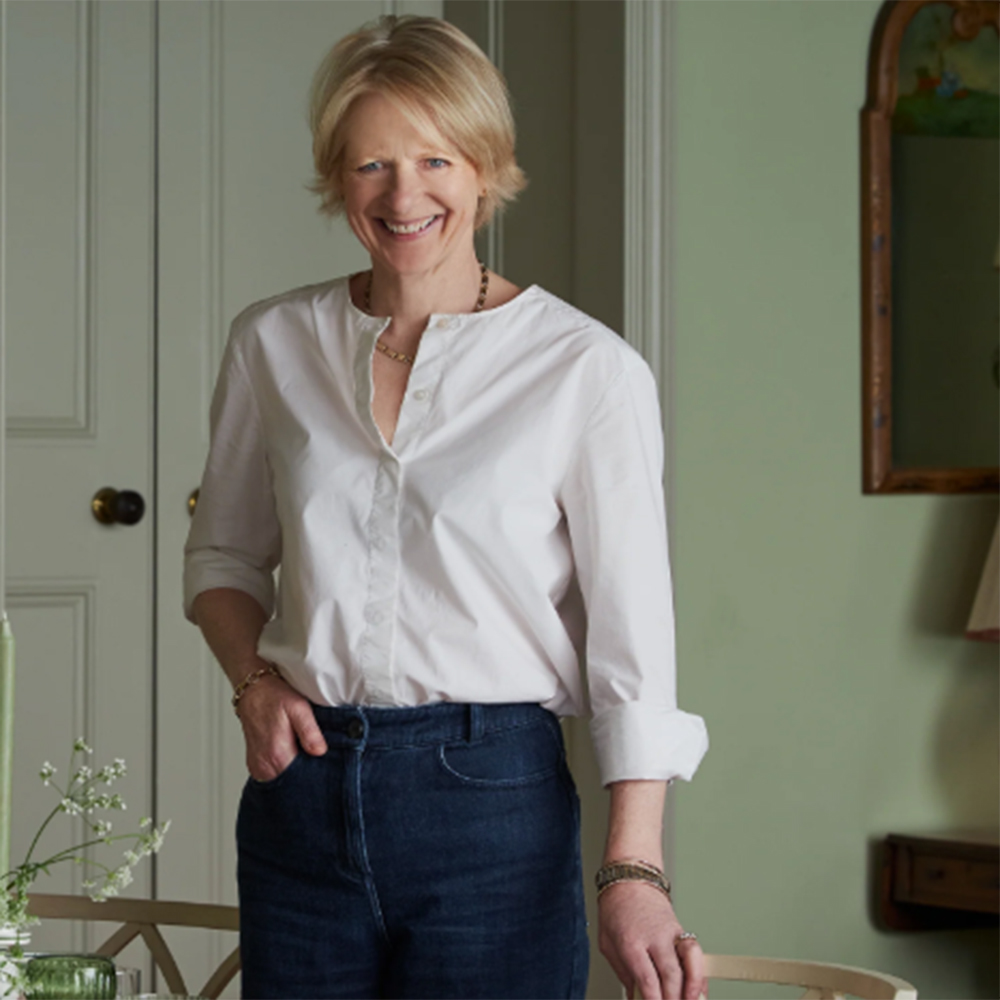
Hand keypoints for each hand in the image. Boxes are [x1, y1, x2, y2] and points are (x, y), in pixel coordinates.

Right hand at [235, 665, 327, 780]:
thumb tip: (320, 752)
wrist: (253, 690)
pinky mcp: (256, 765)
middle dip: (306, 773)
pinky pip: (274, 775)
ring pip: (284, 779)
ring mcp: (258, 767)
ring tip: (303, 752)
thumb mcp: (298, 708)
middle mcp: (264, 765)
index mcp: (277, 754)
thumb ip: (310, 732)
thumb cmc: (274, 696)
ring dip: (295, 770)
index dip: (315, 773)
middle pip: (292, 781)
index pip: (301, 778)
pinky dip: (285, 768)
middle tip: (316, 756)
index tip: (325, 767)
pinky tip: (292, 754)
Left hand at [598, 882, 706, 999]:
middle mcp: (654, 937)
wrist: (630, 879)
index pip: (647, 977)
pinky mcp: (681, 930)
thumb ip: (623, 972)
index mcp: (631, 941)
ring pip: (690, 962)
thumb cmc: (615, 910)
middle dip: (673, 999)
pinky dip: (700, 974)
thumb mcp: (607, 942)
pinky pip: (695, 954)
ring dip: (693, 988)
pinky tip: (699, 991)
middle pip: (670, 974)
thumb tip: (636, 998)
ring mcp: (671, 933)